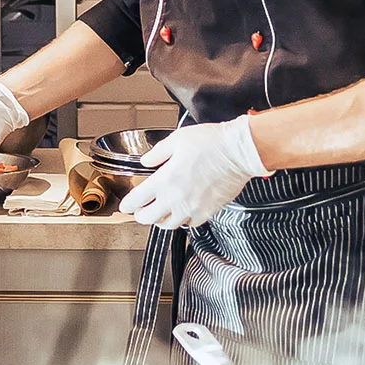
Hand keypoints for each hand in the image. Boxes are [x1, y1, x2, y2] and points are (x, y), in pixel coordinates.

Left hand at [119, 115, 271, 229]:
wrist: (239, 152)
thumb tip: (147, 161)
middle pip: (149, 218)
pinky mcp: (207, 212)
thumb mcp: (178, 139)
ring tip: (159, 214)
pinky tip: (182, 213)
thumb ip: (158, 153)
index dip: (128, 205)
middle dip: (141, 215)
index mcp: (165, 180)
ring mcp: (192, 208)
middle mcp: (176, 198)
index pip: (138, 200)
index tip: (125, 206)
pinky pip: (190, 224)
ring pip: (168, 225)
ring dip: (160, 221)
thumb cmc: (212, 143)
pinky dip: (182, 221)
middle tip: (140, 211)